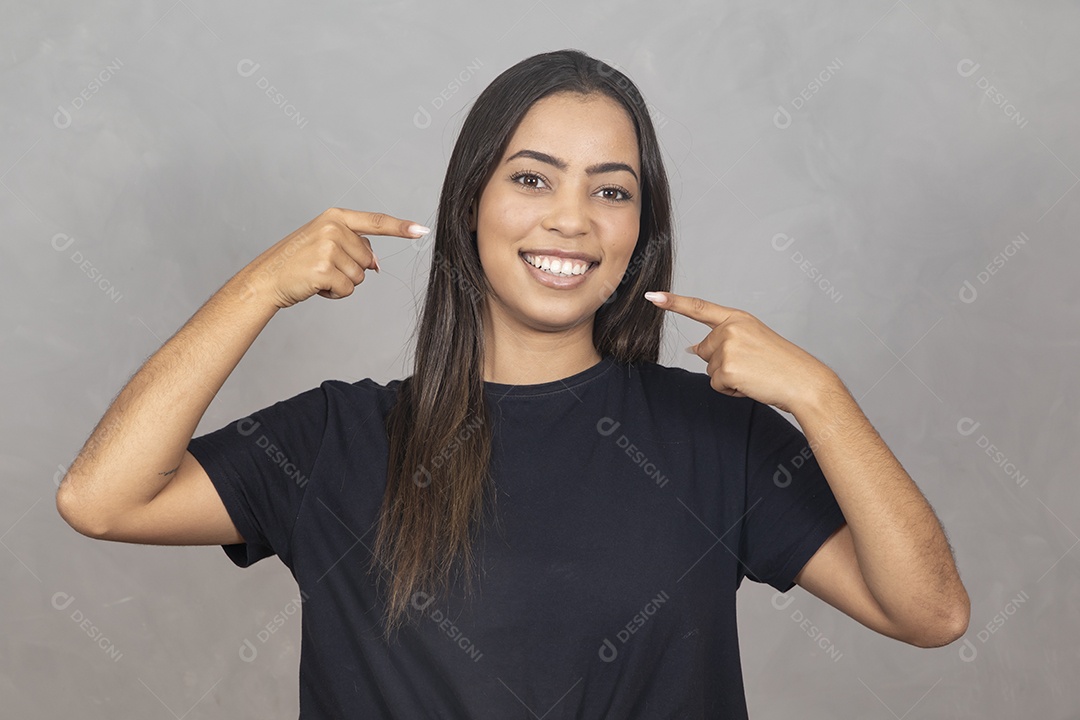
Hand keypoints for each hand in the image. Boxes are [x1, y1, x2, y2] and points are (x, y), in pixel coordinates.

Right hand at [238, 208, 429, 308]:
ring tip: (317, 275)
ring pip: (360, 276)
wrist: (266, 278)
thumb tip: (376, 264)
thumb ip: (352, 246)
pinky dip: (334, 293)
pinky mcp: (325, 269)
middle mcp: (333, 228)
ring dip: (341, 282)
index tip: (422, 230)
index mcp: (335, 217)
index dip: (401, 227)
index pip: (375, 222)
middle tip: (322, 266)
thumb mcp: (324, 243)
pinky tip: (315, 285)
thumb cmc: (296, 262)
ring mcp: (329, 248)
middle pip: (369, 259)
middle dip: (351, 269)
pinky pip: (348, 289)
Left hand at [644, 291, 837, 413]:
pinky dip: (732, 390)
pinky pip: (717, 385)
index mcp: (738, 318)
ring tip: (755, 374)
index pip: (699, 308)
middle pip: (704, 350)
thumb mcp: (752, 341)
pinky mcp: (727, 368)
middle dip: (722, 363)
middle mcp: (730, 328)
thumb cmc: (782, 363)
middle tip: (752, 365)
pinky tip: (751, 384)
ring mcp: (727, 347)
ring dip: (728, 377)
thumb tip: (692, 350)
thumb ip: (722, 340)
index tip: (652, 296)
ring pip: (710, 369)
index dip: (674, 302)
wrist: (804, 381)